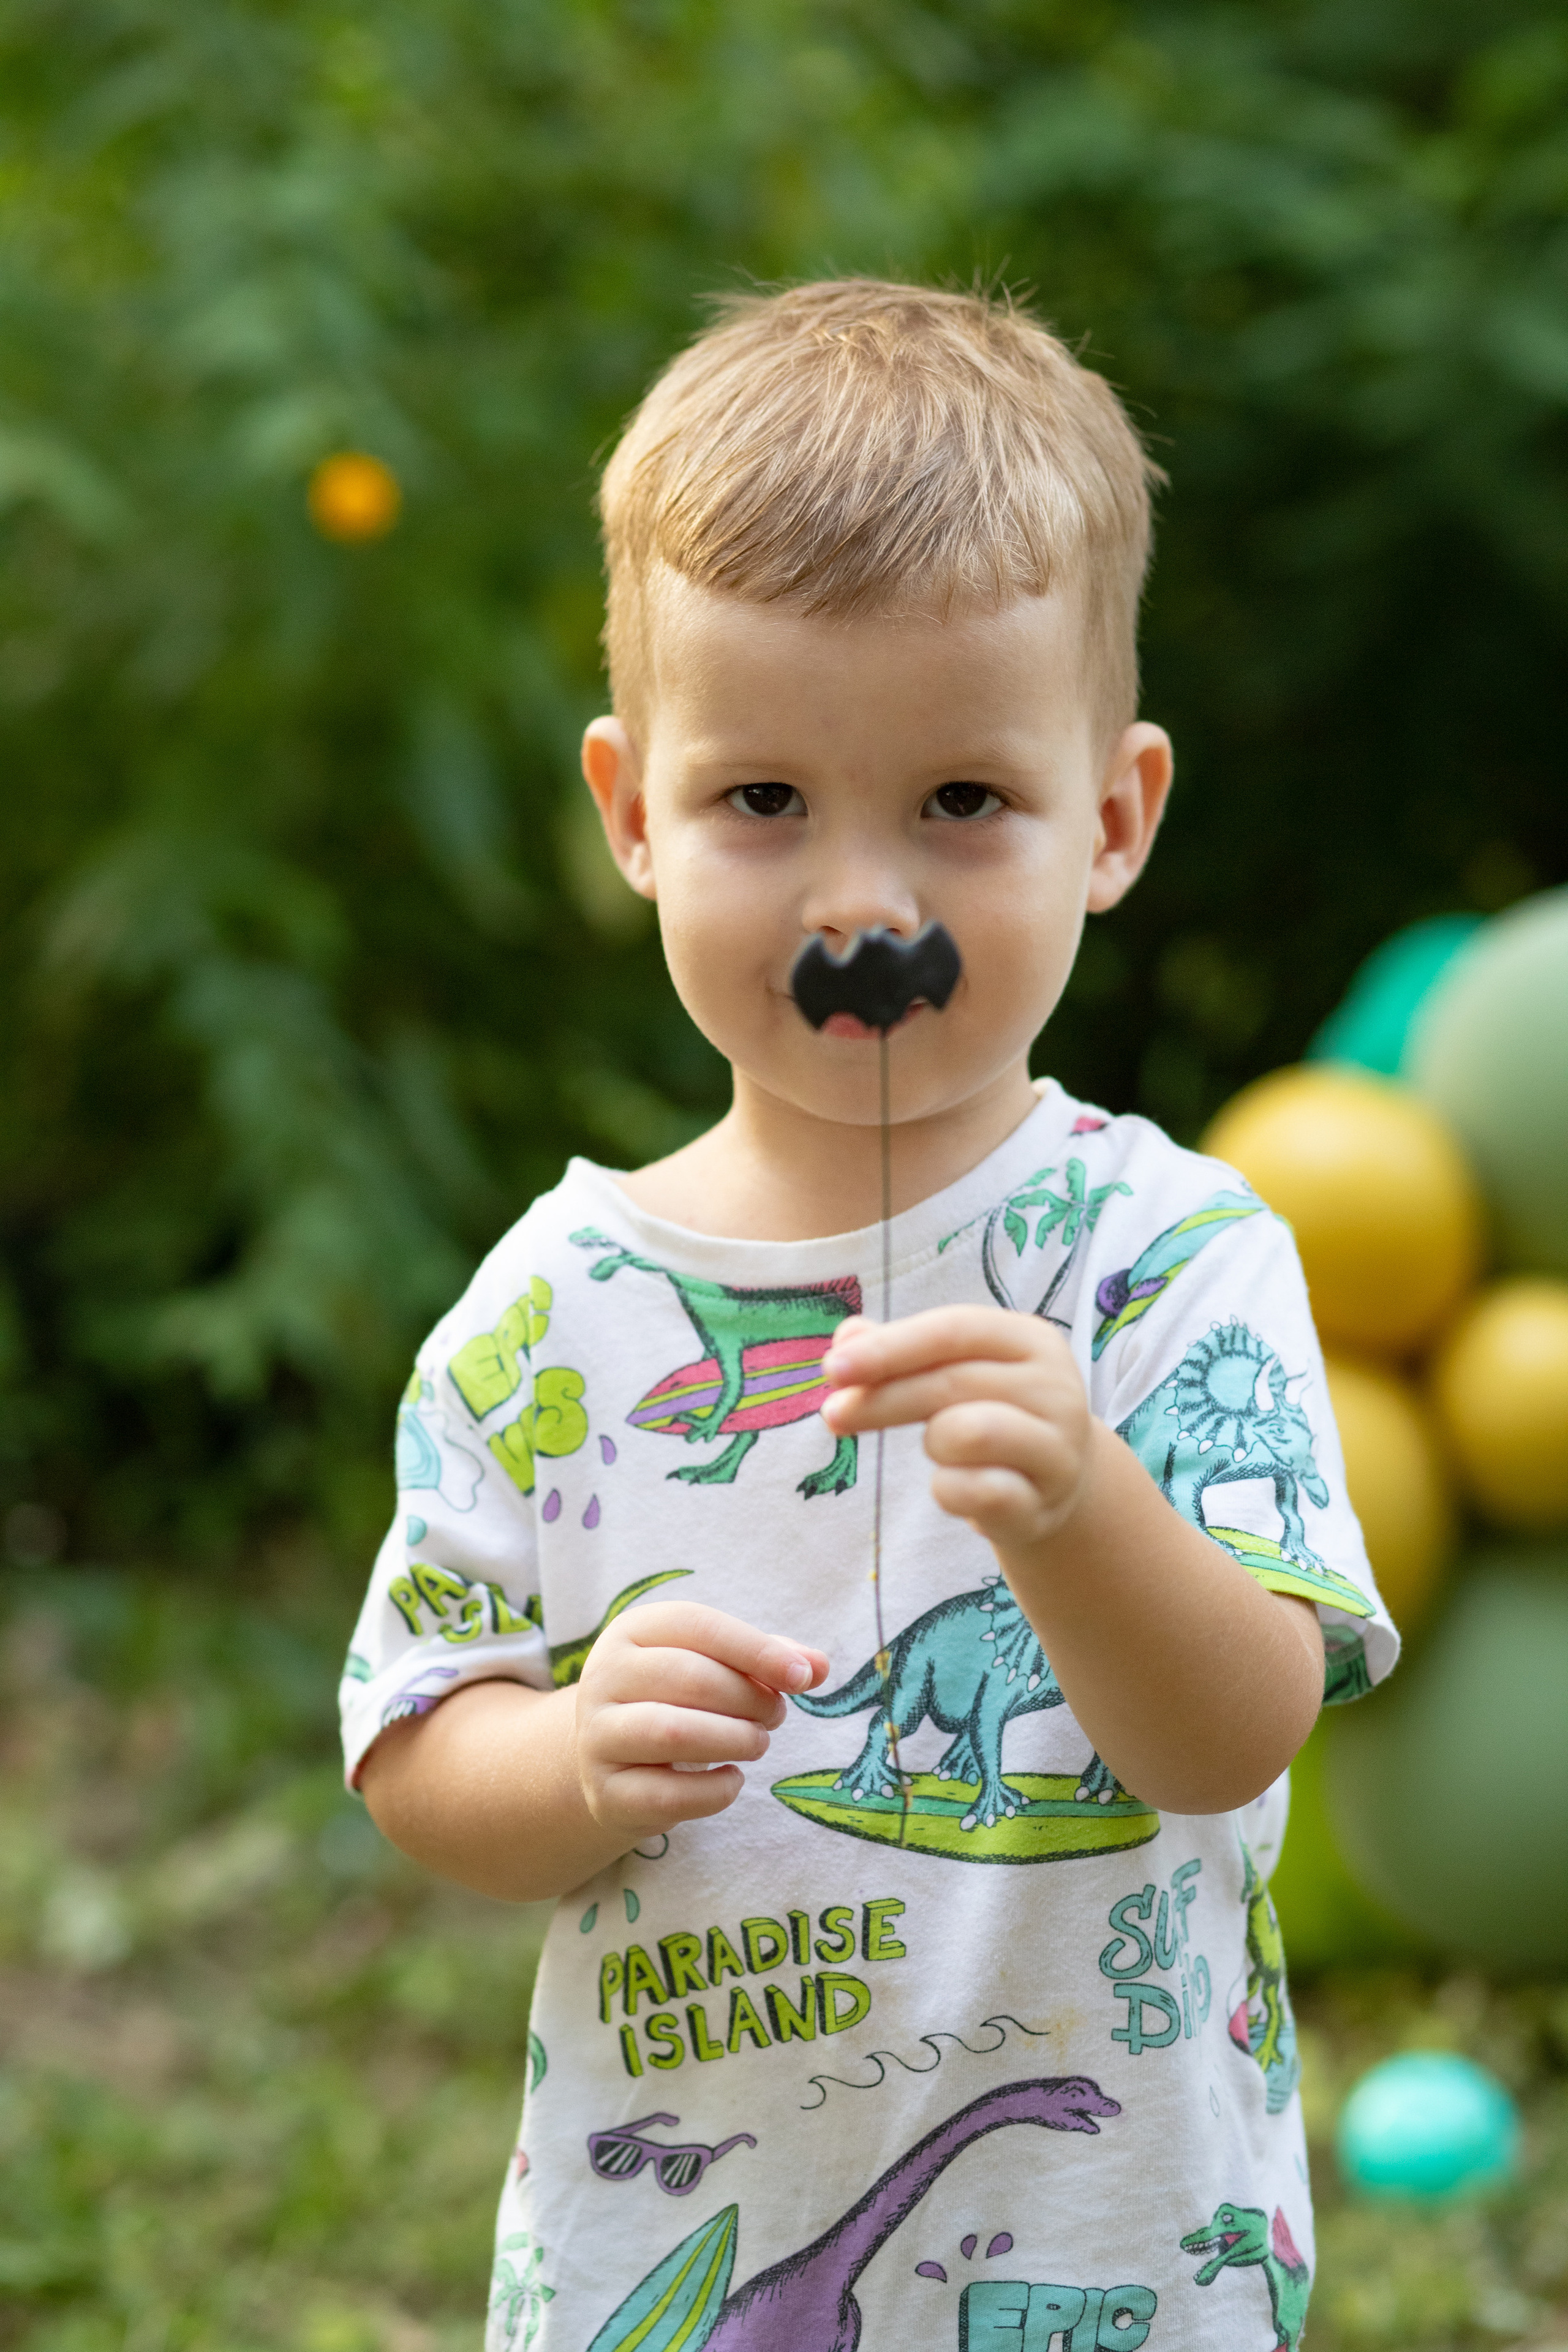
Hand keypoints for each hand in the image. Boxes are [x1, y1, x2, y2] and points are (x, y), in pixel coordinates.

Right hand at [574, 1601, 828, 1838]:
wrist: (611, 1763)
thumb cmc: (675, 1701)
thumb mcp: (714, 1666)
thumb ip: (767, 1660)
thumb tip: (820, 1666)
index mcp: (632, 1631)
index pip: (698, 1625)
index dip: (756, 1649)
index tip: (803, 1676)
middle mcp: (603, 1677)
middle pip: (690, 1678)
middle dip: (750, 1699)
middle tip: (776, 1716)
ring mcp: (598, 1736)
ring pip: (674, 1732)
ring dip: (736, 1739)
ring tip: (758, 1743)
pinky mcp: (606, 1792)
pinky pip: (671, 1794)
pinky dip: (717, 1790)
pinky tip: (733, 1779)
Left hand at [821, 1307, 1092, 1552]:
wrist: (1054, 1483)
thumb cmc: (990, 1411)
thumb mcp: (952, 1371)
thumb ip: (899, 1351)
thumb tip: (847, 1338)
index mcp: (1032, 1340)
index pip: (953, 1331)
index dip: (889, 1347)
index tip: (832, 1368)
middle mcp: (1056, 1389)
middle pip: (952, 1383)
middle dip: (882, 1398)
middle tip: (832, 1415)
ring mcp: (1058, 1450)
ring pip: (968, 1433)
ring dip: (932, 1442)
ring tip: (937, 1448)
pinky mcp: (1044, 1504)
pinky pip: (977, 1493)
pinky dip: (947, 1491)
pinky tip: (950, 1487)